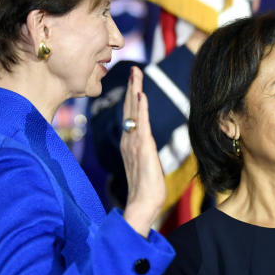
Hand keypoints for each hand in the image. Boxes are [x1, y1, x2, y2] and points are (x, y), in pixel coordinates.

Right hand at [121, 66, 165, 236]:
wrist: (143, 204)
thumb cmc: (146, 190)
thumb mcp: (145, 166)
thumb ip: (142, 153)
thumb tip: (144, 147)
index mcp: (129, 144)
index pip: (130, 116)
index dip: (131, 98)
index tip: (134, 81)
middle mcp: (128, 140)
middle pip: (129, 109)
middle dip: (132, 88)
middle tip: (134, 69)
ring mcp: (133, 143)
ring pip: (134, 111)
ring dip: (135, 91)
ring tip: (136, 73)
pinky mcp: (142, 147)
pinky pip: (141, 123)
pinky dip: (140, 107)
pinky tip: (140, 93)